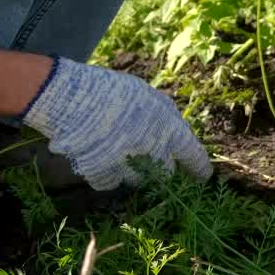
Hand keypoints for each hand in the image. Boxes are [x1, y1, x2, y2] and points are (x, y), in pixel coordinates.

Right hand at [21, 58, 212, 190]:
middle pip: (166, 173)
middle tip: (146, 156)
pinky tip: (97, 158)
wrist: (72, 98)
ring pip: (138, 180)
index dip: (199, 169)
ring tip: (117, 152)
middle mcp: (155, 152)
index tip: (202, 177)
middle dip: (159, 168)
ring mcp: (129, 166)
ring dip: (133, 172)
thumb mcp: (148, 97)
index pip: (194, 157)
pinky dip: (105, 175)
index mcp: (171, 131)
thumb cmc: (112, 91)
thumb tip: (173, 131)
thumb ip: (164, 116)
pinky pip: (110, 183)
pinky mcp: (104, 175)